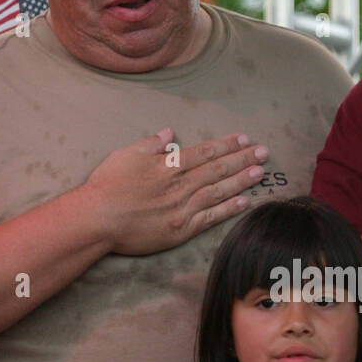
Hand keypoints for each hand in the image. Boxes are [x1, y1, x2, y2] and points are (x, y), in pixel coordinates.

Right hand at [82, 129, 269, 255]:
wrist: (97, 219)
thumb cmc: (106, 186)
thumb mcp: (125, 155)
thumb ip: (150, 144)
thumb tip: (169, 132)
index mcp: (168, 165)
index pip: (204, 152)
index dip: (227, 145)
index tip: (244, 139)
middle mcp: (180, 185)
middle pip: (218, 169)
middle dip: (243, 159)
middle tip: (264, 152)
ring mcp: (183, 208)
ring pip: (219, 191)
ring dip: (242, 181)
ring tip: (261, 172)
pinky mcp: (181, 229)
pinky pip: (210, 217)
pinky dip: (228, 208)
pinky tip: (245, 201)